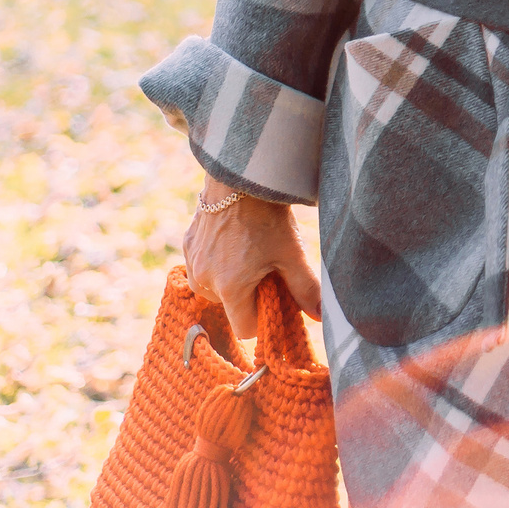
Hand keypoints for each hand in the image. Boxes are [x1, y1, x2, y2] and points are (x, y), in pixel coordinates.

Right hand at [183, 176, 322, 339]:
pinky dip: (219, 263)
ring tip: (250, 251)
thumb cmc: (268, 217)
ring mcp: (192, 264)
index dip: (264, 316)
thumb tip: (320, 316)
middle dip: (249, 295)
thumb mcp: (292, 253)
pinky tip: (234, 240)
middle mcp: (203, 281)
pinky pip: (203, 269)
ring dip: (232, 280)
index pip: (245, 329)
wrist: (241, 178)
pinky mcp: (187, 247)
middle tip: (266, 267)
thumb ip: (305, 289)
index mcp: (229, 289)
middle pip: (231, 308)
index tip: (276, 295)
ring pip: (215, 289)